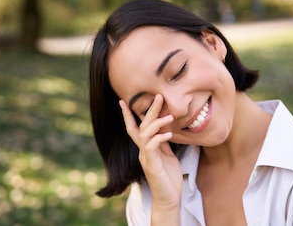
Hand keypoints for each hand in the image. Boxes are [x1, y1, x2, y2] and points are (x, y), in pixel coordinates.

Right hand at [119, 94, 182, 211]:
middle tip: (158, 96)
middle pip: (142, 127)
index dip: (128, 115)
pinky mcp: (151, 165)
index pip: (134, 128)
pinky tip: (169, 133)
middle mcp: (143, 151)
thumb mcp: (167, 155)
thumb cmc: (168, 177)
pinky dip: (160, 138)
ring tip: (169, 116)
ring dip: (156, 123)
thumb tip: (164, 128)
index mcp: (146, 148)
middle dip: (149, 111)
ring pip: (145, 134)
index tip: (123, 101)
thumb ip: (163, 142)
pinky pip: (152, 147)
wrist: (168, 197)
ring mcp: (146, 157)